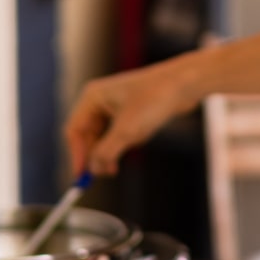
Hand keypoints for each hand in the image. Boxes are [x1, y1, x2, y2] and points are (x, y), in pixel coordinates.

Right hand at [63, 59, 199, 176]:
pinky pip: (120, 134)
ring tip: (131, 148)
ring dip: (113, 149)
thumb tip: (92, 169)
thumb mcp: (127, 130)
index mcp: (92, 97)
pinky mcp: (130, 111)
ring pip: (105, 137)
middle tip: (108, 173)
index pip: (74, 130)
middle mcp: (100, 100)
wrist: (185, 83)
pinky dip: (127, 141)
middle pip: (88, 136)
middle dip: (97, 155)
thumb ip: (105, 152)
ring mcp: (115, 105)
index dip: (77, 155)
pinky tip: (142, 136)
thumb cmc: (155, 98)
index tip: (82, 176)